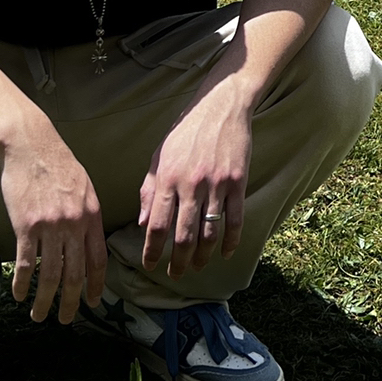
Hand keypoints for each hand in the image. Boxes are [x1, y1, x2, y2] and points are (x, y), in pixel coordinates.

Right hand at [0, 119, 106, 323]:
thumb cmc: (59, 164)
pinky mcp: (26, 225)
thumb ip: (88, 216)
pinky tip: (19, 295)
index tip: (92, 302)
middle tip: (66, 319)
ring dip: (45, 300)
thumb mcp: (85, 188)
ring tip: (40, 315)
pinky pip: (25, 263)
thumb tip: (90, 245)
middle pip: (75, 273)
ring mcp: (50, 226)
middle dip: (71, 302)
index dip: (95, 285)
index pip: (98, 260)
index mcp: (92, 215)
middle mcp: (74, 224)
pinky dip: (22, 283)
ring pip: (50, 274)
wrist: (32, 145)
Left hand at [138, 81, 252, 277]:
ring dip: (203, 256)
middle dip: (177, 262)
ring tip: (197, 266)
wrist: (221, 105)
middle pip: (183, 235)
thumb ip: (149, 189)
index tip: (150, 266)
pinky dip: (231, 241)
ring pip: (209, 232)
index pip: (158, 225)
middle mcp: (191, 184)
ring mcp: (216, 184)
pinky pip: (235, 219)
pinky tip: (225, 253)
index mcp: (168, 178)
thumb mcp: (159, 155)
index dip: (152, 251)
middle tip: (175, 275)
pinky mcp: (238, 181)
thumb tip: (143, 224)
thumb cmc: (186, 131)